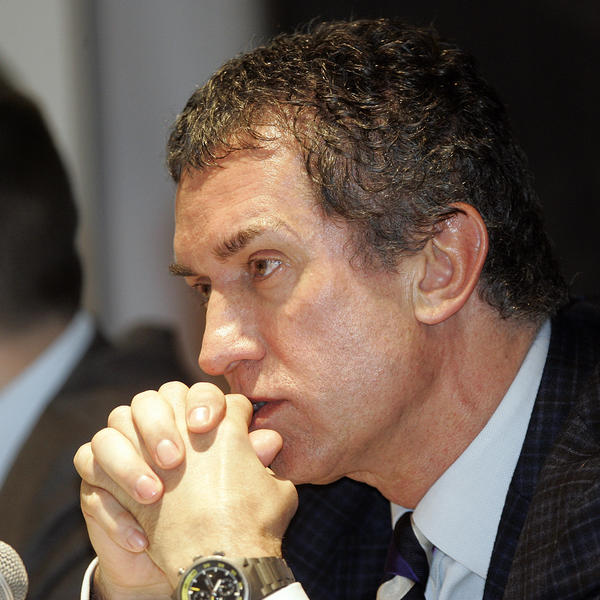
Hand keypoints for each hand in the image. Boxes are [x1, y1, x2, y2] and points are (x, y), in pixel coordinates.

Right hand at [76, 382, 297, 592]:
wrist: (194, 563)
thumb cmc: (223, 515)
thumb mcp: (249, 489)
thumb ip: (255, 459)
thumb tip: (271, 440)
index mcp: (193, 421)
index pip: (192, 391)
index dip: (200, 400)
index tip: (207, 424)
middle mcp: (155, 430)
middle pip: (146, 400)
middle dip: (158, 425)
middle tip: (175, 459)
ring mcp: (123, 453)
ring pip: (110, 432)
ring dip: (128, 462)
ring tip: (154, 495)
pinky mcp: (96, 482)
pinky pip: (88, 472)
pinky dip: (111, 507)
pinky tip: (141, 537)